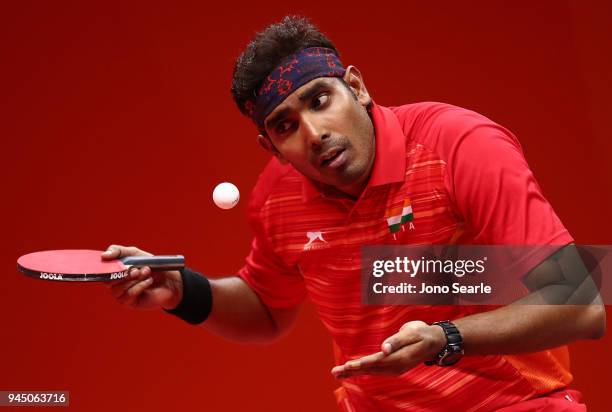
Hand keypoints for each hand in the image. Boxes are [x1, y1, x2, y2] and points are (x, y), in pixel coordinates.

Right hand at [103, 245, 182, 309]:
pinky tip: (149, 281)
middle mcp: (114, 284)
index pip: (100, 270)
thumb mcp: (136, 254)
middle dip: (123, 273)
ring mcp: (120, 294)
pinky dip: (140, 286)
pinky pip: (129, 294)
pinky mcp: (129, 303)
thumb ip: (119, 251)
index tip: (113, 262)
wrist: (169, 280)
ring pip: (118, 288)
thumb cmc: (151, 266)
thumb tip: (103, 255)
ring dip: (134, 279)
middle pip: (108, 280)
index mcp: (113, 271)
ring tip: (146, 272)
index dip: (105, 267)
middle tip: (137, 269)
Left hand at [331, 321, 445, 378]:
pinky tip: (354, 371)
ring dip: (355, 372)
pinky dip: (363, 371)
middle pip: (371, 369)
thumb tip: (384, 348)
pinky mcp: (394, 367)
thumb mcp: (411, 333)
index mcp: (399, 357)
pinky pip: (376, 370)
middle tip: (335, 372)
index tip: (348, 366)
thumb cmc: (422, 333)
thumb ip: (396, 341)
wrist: (435, 341)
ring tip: (338, 373)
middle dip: (352, 371)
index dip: (361, 364)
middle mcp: (396, 366)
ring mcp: (395, 368)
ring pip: (371, 371)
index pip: (376, 361)